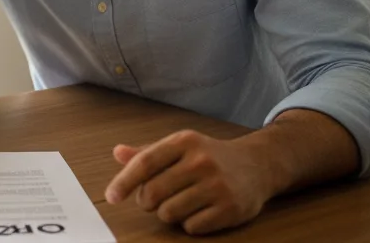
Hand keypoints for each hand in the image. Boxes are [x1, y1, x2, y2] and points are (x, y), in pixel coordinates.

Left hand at [105, 130, 275, 234]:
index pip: (145, 163)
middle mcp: (201, 161)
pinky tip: (200, 211)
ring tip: (181, 202)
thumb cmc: (209, 156)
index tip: (111, 197)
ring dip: (168, 213)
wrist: (258, 165)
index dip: (123, 182)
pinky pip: (191, 227)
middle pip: (153, 193)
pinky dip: (189, 224)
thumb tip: (118, 153)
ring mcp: (217, 185)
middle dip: (146, 201)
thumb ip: (148, 152)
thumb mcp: (180, 147)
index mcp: (184, 141)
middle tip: (155, 198)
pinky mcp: (230, 208)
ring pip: (169, 212)